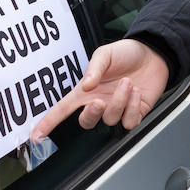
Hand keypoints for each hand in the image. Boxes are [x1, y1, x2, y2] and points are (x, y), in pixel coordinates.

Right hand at [30, 38, 168, 140]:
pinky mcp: (134, 113)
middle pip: (86, 122)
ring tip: (127, 82)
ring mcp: (117, 109)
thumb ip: (94, 68)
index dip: (48, 123)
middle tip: (99, 101)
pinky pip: (129, 121)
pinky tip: (136, 92)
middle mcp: (99, 102)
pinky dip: (133, 107)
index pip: (63, 109)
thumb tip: (86, 85)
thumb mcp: (106, 54)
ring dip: (119, 100)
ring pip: (110, 119)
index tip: (35, 135)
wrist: (153, 54)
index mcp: (86, 90)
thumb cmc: (126, 53)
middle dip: (91, 114)